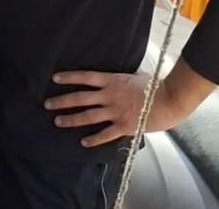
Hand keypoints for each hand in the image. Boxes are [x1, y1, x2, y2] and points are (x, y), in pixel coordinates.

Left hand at [45, 70, 195, 147]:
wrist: (171, 100)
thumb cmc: (157, 86)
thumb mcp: (138, 76)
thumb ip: (126, 78)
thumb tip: (124, 76)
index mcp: (113, 81)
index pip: (86, 77)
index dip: (69, 77)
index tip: (55, 78)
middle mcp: (110, 96)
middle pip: (80, 98)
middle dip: (62, 101)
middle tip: (47, 104)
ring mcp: (116, 111)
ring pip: (88, 116)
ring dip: (71, 119)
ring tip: (58, 121)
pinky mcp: (124, 126)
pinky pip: (105, 134)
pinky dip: (93, 139)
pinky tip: (83, 142)